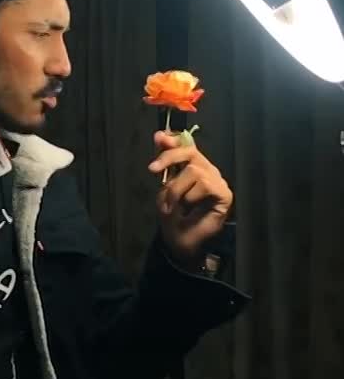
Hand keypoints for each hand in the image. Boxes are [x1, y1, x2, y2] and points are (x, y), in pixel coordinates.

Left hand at [148, 130, 232, 262]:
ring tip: (172, 205)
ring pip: (194, 170)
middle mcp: (207, 170)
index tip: (158, 138)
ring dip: (177, 189)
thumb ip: (164, 163)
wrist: (182, 243)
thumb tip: (159, 135)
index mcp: (193, 167)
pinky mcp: (224, 194)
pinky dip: (190, 196)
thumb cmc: (174, 216)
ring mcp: (217, 181)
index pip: (187, 145)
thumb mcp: (163, 187)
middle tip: (153, 169)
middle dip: (169, 157)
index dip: (174, 139)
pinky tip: (189, 208)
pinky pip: (205, 184)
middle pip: (191, 152)